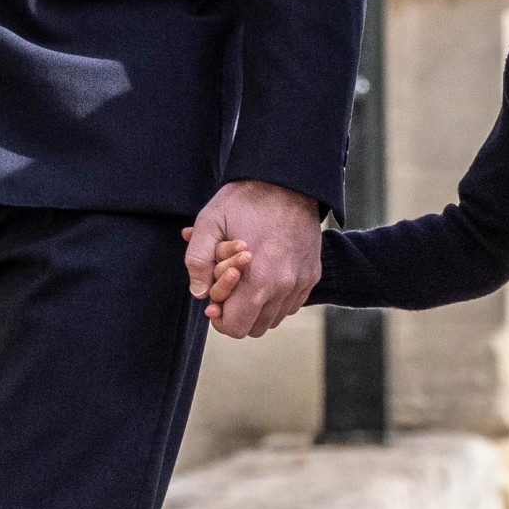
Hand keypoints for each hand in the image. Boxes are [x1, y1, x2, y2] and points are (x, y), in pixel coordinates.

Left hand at [195, 180, 322, 337]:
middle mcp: (284, 287)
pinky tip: (264, 275)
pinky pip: (291, 304)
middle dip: (237, 314)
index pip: (236, 327)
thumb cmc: (246, 200)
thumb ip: (197, 261)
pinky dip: (276, 299)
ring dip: (257, 307)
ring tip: (247, 280)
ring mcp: (301, 283)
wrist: (289, 181)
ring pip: (274, 318)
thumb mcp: (210, 222)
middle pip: (255, 328)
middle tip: (229, 290)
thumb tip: (199, 294)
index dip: (220, 318)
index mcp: (258, 280)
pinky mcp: (311, 275)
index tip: (214, 302)